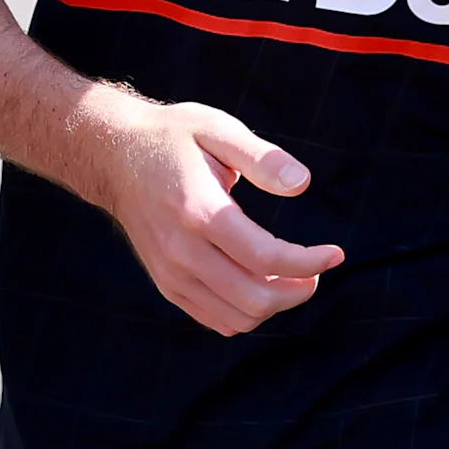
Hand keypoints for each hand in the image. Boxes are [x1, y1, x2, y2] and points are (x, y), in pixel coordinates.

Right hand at [82, 93, 345, 336]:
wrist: (113, 156)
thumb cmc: (172, 137)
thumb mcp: (217, 129)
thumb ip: (262, 158)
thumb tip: (303, 184)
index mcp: (199, 211)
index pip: (265, 258)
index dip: (309, 262)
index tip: (335, 253)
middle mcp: (182, 251)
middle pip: (254, 298)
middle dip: (298, 290)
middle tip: (316, 269)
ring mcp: (171, 273)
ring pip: (237, 317)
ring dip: (275, 304)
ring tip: (291, 276)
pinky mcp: (167, 284)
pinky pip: (215, 318)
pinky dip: (247, 312)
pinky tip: (261, 284)